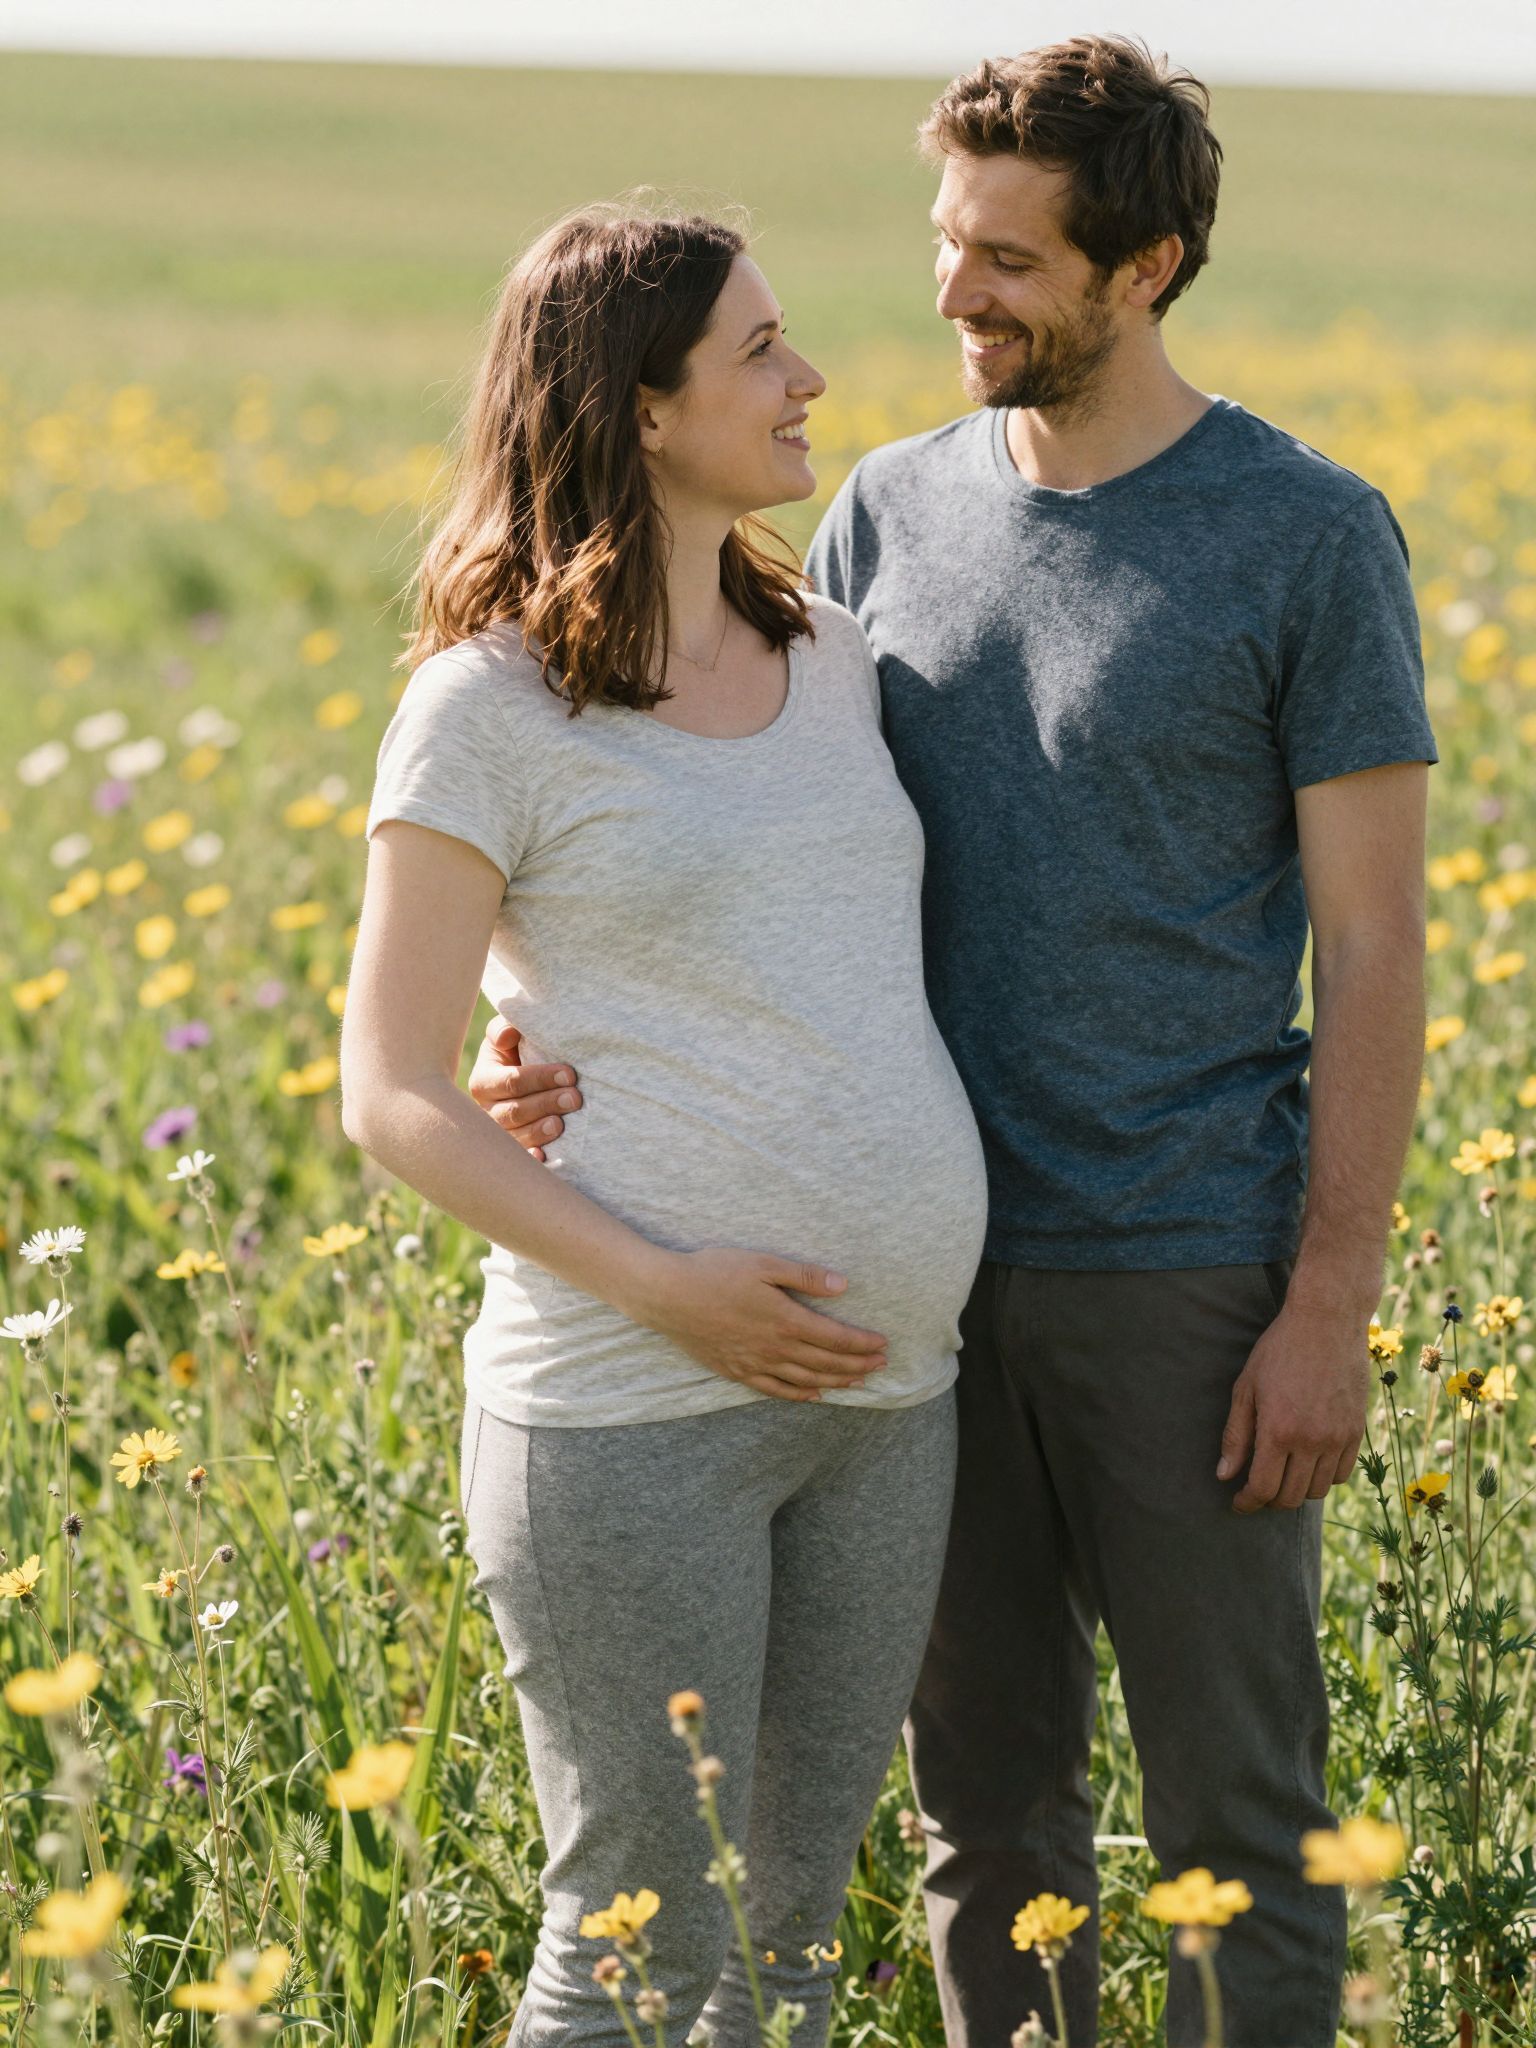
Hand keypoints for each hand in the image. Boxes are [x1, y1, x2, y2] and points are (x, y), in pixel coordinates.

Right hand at [467, 1018, 581, 1162]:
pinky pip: (520, 1160)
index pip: (511, 1081)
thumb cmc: (519, 1053)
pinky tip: (543, 1156)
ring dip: (539, 1132)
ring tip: (561, 1124)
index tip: (570, 1073)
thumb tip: (506, 1035)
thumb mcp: (509, 1037)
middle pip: (513, 1112)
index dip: (540, 1078)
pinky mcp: (513, 1153)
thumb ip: (504, 1029)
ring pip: (516, 1137)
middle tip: (575, 1098)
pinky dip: (530, 1159)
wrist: (526, 1079)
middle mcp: (486, 1112)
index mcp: (483, 1081)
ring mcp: (499, 1136)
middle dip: (545, 1104)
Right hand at [629, 1248, 890, 1403]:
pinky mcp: (736, 1371)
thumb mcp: (763, 1263)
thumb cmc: (714, 1272)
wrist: (668, 1296)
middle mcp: (775, 1348)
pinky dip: (799, 1394)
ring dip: (835, 1381)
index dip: (862, 1344)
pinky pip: (775, 1390)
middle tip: (881, 1365)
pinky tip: (813, 1395)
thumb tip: (844, 1285)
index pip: (835, 1338)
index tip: (883, 1345)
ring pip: (805, 1379)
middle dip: (858, 1365)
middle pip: (826, 1363)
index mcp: (786, 1319)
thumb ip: (805, 1276)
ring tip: (857, 1382)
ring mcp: (755, 1363)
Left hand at [1216, 1301, 1368, 1512]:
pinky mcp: (1356, 1432)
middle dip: (1269, 1501)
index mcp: (1278, 1431)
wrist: (1327, 1322)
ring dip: (1296, 1491)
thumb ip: (1235, 1435)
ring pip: (1317, 1491)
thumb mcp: (1246, 1388)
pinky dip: (1322, 1478)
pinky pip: (1341, 1474)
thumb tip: (1224, 1474)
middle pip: (1290, 1497)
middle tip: (1257, 1490)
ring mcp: (1338, 1438)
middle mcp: (1311, 1441)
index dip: (1247, 1503)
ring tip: (1282, 1475)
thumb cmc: (1279, 1351)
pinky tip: (1308, 1464)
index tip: (1238, 1503)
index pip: (1262, 1488)